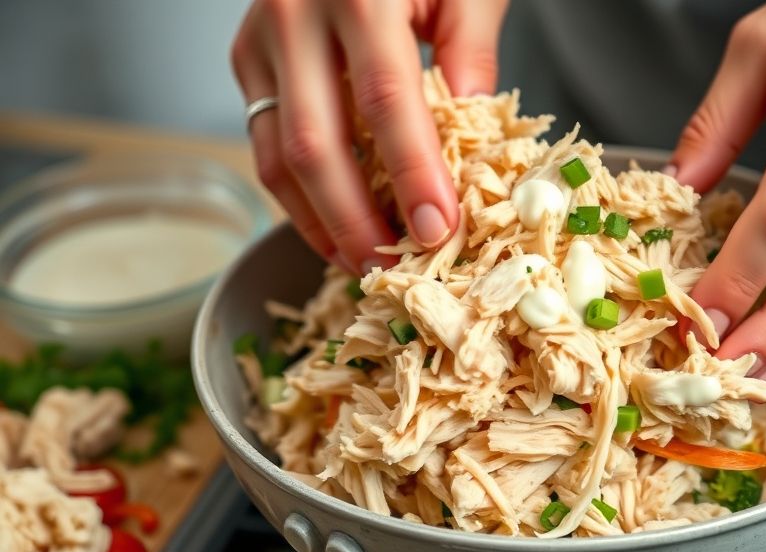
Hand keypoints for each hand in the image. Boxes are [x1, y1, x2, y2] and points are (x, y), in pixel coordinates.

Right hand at [231, 0, 507, 273]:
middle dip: (354, 221)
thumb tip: (472, 127)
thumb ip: (470, 48)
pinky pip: (264, 141)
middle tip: (391, 268)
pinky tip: (332, 222)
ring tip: (360, 261)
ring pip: (275, 156)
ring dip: (318, 220)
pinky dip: (297, 193)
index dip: (412, 174)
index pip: (386, 103)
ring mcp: (260, 40)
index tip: (438, 230)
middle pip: (315, 146)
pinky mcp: (247, 57)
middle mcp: (294, 17)